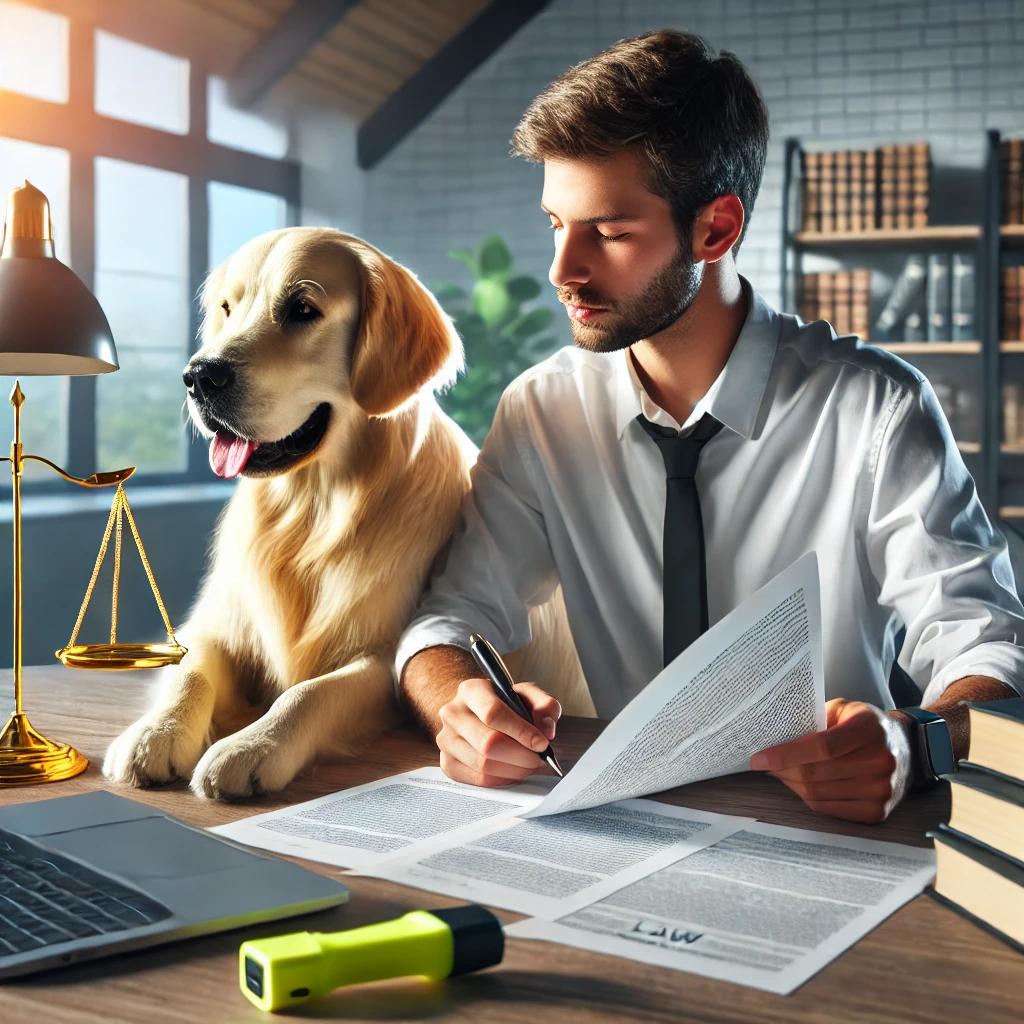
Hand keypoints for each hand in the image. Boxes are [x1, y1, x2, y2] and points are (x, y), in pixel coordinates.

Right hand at [437, 676, 559, 786]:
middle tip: (539, 758)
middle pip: (488, 743)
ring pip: (483, 764)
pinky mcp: (447, 763)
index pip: (492, 713)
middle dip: (521, 755)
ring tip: (529, 764)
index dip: (520, 731)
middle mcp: (452, 713)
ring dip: (514, 770)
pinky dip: (502, 780)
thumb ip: (544, 705)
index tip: (541, 743)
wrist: (478, 715)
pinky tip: (513, 771)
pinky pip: (478, 780)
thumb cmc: (506, 705)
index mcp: (470, 690)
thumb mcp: (527, 695)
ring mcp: (446, 740)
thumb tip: (546, 730)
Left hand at [749, 698, 911, 822]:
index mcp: (870, 728)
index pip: (821, 746)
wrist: (907, 749)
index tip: (759, 759)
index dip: (786, 754)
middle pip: (816, 774)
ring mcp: (881, 790)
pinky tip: (800, 784)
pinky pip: (828, 809)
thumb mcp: (843, 710)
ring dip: (791, 784)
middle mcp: (881, 761)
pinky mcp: (876, 812)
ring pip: (818, 794)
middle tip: (765, 765)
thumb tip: (773, 739)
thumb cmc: (866, 725)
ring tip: (781, 772)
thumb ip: (813, 721)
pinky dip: (807, 797)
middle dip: (782, 770)